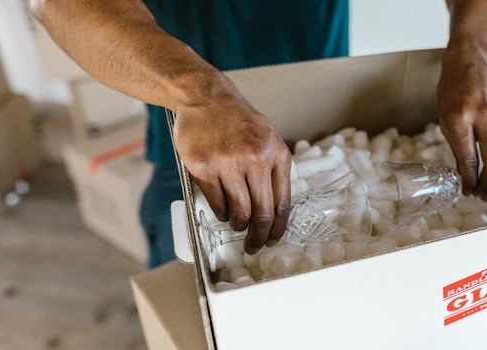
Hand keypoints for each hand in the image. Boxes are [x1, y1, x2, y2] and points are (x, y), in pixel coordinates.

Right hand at [172, 82, 291, 254]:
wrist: (206, 98)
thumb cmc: (238, 122)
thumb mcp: (268, 139)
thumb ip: (274, 170)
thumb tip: (275, 212)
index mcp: (277, 154)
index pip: (282, 203)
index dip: (278, 229)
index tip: (273, 240)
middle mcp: (256, 158)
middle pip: (262, 213)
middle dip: (258, 236)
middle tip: (252, 246)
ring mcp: (228, 162)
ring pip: (239, 211)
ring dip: (238, 224)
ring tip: (236, 224)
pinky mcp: (203, 166)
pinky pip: (216, 202)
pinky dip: (221, 212)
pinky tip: (223, 210)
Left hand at [437, 41, 486, 199]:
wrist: (472, 58)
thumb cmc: (453, 88)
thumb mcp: (445, 116)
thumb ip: (457, 145)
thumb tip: (466, 175)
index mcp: (460, 117)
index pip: (469, 158)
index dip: (469, 180)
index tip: (467, 191)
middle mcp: (484, 116)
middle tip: (482, 196)